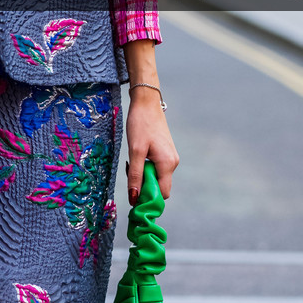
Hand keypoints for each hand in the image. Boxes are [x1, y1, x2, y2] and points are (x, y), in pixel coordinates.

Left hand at [124, 84, 177, 203]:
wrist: (146, 103)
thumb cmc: (140, 124)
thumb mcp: (135, 151)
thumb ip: (135, 176)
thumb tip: (133, 199)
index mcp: (167, 164)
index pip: (162, 194)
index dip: (148, 197)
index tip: (133, 192)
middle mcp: (172, 163)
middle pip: (159, 186)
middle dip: (143, 185)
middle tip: (129, 171)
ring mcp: (170, 158)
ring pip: (157, 177)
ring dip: (143, 175)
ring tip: (132, 161)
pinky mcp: (166, 153)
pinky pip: (156, 168)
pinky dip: (146, 167)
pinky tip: (137, 156)